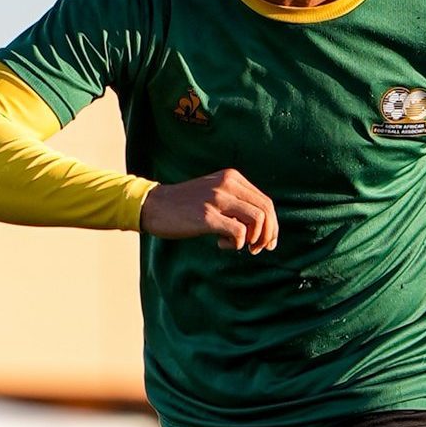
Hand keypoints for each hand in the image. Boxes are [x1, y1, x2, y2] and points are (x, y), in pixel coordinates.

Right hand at [140, 169, 278, 252]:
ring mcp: (217, 199)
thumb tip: (262, 227)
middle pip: (266, 211)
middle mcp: (227, 184)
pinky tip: (220, 243)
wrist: (153, 205)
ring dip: (254, 240)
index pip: (265, 202)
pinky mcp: (207, 216)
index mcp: (232, 177)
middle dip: (268, 234)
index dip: (272, 225)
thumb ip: (235, 202)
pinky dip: (236, 244)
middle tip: (257, 249)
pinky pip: (239, 233)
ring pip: (258, 220)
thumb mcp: (213, 193)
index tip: (266, 242)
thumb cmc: (184, 205)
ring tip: (240, 246)